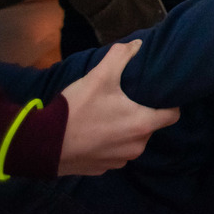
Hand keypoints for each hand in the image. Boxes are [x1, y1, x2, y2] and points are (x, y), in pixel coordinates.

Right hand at [56, 41, 179, 175]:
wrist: (40, 145)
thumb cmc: (76, 110)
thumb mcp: (99, 77)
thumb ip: (121, 57)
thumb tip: (137, 45)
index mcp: (142, 125)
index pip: (173, 115)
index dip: (168, 103)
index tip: (156, 94)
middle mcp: (136, 147)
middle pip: (150, 126)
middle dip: (141, 113)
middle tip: (125, 100)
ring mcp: (119, 161)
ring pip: (132, 140)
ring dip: (124, 129)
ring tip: (107, 114)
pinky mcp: (102, 169)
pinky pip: (114, 152)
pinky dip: (108, 143)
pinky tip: (93, 132)